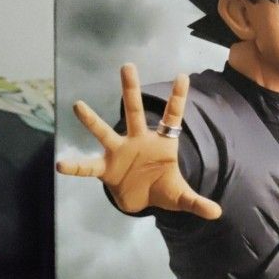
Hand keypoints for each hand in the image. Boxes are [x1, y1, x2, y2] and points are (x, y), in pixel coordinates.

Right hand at [56, 63, 221, 219]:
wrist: (142, 200)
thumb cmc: (162, 188)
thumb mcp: (181, 197)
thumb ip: (196, 202)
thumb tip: (217, 213)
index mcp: (161, 142)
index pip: (172, 117)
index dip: (178, 98)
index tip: (183, 75)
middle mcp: (138, 140)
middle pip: (134, 111)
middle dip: (131, 90)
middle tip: (128, 66)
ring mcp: (120, 151)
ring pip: (105, 131)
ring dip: (92, 120)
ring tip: (78, 105)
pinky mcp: (106, 168)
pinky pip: (89, 166)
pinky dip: (76, 166)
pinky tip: (61, 165)